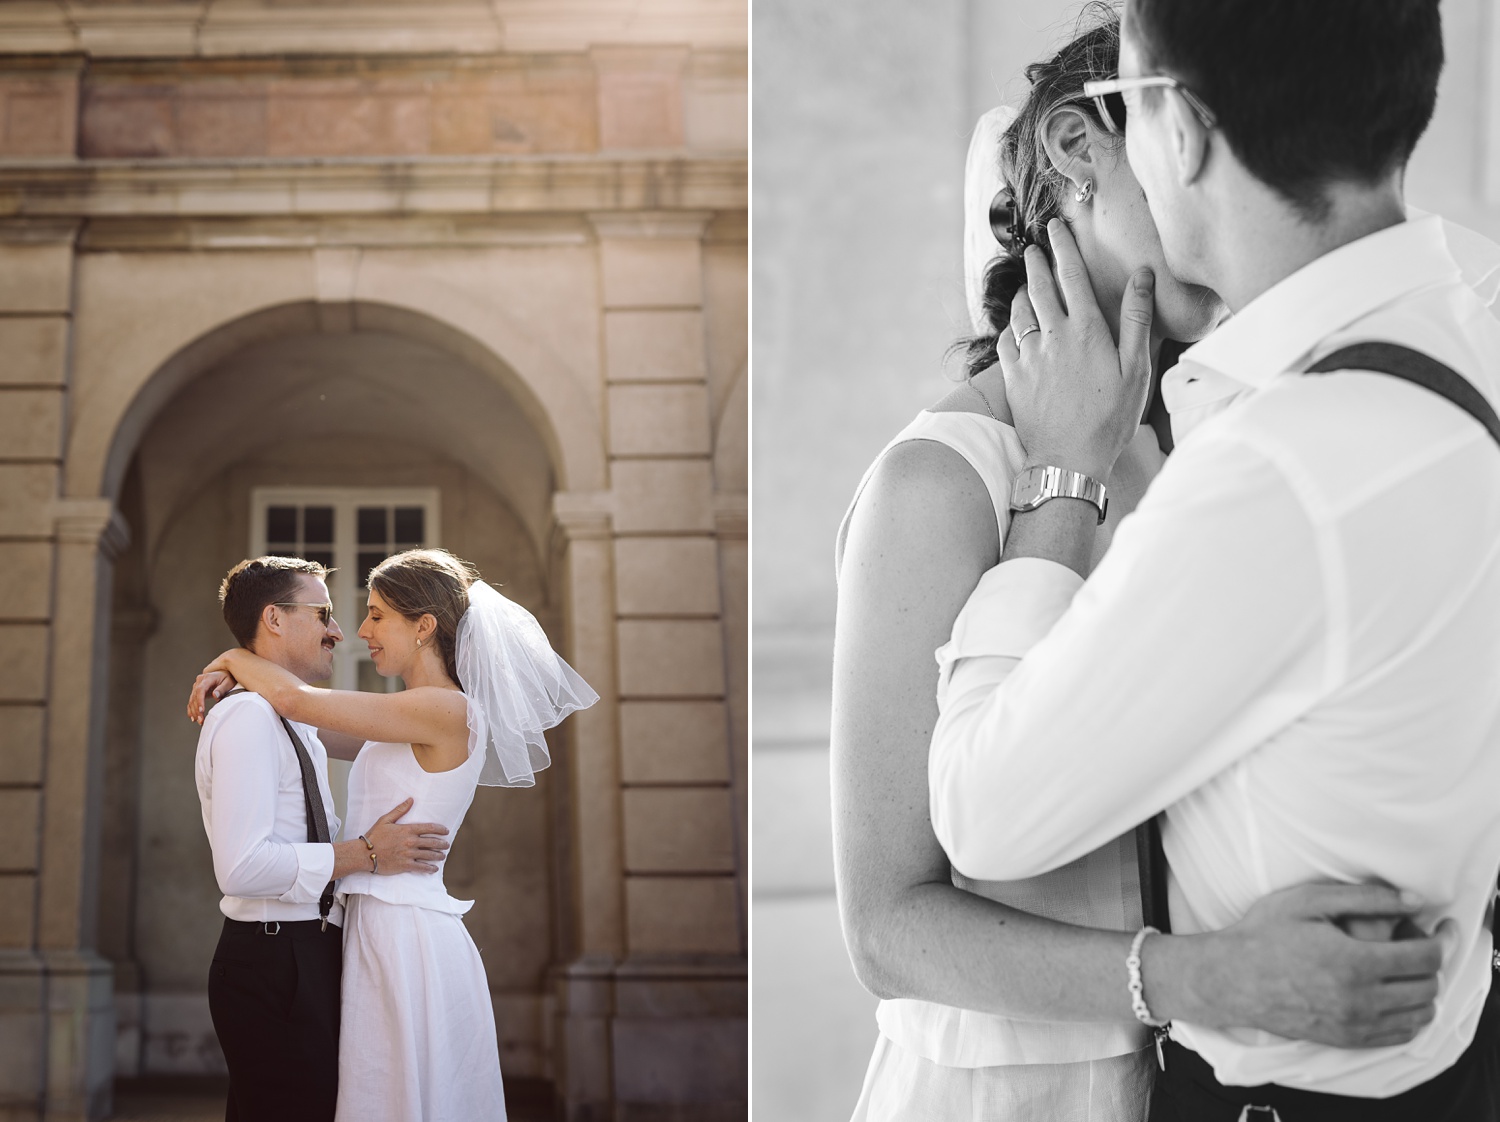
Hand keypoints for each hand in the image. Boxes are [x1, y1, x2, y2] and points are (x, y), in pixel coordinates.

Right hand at [187, 669, 238, 723]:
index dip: (200, 700)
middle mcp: (199, 681)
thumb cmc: (228, 678)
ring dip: (194, 711)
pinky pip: (192, 701)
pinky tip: (193, 717)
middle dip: (197, 710)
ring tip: (199, 721)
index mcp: (207, 678)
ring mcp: (196, 686)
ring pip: (192, 700)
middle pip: (195, 696)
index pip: (200, 690)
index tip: (201, 710)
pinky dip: (191, 709)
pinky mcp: (196, 691)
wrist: (224, 674)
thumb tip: (215, 695)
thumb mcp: (228, 682)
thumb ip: (222, 689)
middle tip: (201, 720)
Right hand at [364, 798, 449, 874]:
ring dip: (438, 855)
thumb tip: (411, 799)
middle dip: (442, 844)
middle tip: (447, 845)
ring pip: (429, 855)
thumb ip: (400, 810)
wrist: (364, 854)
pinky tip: (434, 868)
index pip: (429, 828)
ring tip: (443, 856)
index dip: (440, 829)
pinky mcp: (405, 865)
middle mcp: (410, 842)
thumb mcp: (385, 820)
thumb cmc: (374, 836)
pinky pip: (421, 867)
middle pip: (432, 842)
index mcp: (407, 830)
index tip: (446, 831)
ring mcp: (408, 854)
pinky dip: (429, 868)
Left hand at [999, 219, 1154, 480]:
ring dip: (1023, 294)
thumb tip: (1143, 274)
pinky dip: (1010, 329)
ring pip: (1019, 313)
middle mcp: (1052, 337)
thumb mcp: (1136, 368)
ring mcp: (1028, 357)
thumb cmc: (1109, 418)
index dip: (1063, 247)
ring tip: (1027, 285)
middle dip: (1037, 262)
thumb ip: (1136, 318)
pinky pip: (1005, 342)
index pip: (1071, 276)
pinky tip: (1015, 329)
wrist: (1068, 459)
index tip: (1055, 228)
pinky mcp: (1012, 378)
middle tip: (1036, 247)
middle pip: (1039, 287)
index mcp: (1086, 330)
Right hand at [1162, 882, 1449, 1046]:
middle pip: (1427, 987)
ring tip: (1404, 968)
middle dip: (1432, 963)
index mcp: (1353, 962)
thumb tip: (1414, 901)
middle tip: (1416, 943)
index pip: (1425, 958)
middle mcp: (1360, 1000)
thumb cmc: (1265, 933)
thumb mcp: (1309, 900)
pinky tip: (1393, 993)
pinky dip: (1409, 1015)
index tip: (1441, 928)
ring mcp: (1354, 1024)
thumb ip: (1366, 898)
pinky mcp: (1347, 1039)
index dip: (1442, 940)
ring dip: (1423, 990)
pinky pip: (1400, 1034)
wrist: (1231, 977)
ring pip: (1419, 1015)